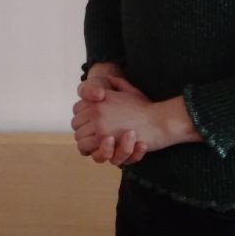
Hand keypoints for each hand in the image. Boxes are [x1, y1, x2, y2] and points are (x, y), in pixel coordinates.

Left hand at [73, 76, 201, 161]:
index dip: (83, 117)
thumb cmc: (145, 107)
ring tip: (99, 143)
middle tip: (95, 135)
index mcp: (99, 99)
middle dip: (83, 130)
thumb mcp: (128, 90)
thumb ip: (115, 84)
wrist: (158, 120)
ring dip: (87, 143)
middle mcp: (96, 110)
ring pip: (80, 138)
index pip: (77, 109)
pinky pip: (88, 149)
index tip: (91, 122)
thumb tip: (103, 87)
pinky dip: (92, 151)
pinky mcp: (105, 141)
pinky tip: (102, 149)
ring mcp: (99, 126)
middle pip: (76, 124)